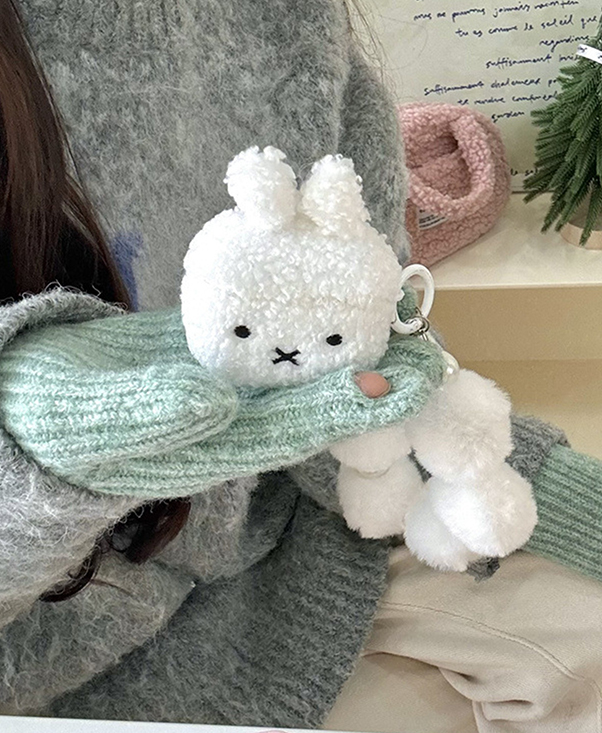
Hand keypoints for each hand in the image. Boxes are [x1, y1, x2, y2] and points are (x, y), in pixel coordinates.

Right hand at [0, 306, 444, 497]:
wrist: (27, 396)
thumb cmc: (52, 418)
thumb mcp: (92, 420)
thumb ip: (152, 414)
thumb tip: (217, 402)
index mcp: (218, 445)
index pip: (299, 428)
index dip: (354, 408)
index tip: (406, 384)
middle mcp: (238, 419)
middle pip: (316, 396)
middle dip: (375, 377)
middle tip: (429, 349)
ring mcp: (231, 385)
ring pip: (300, 362)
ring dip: (349, 341)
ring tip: (397, 311)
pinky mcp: (216, 352)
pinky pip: (271, 333)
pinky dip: (304, 312)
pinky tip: (332, 288)